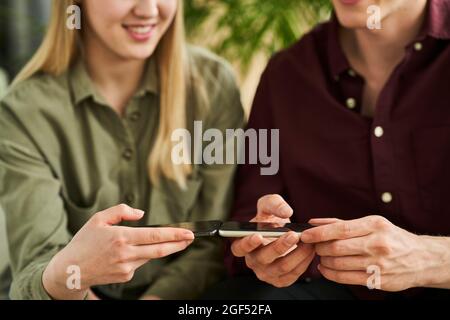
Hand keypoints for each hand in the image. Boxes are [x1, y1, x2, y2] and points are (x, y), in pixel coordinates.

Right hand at [43, 204, 194, 298]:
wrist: (71, 270)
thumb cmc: (84, 242)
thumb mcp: (98, 219)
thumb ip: (121, 211)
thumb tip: (141, 213)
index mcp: (121, 237)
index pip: (154, 235)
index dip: (174, 234)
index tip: (188, 233)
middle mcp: (125, 254)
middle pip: (159, 250)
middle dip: (178, 244)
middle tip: (191, 238)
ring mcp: (126, 268)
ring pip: (150, 256)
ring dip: (162, 248)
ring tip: (170, 241)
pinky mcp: (125, 277)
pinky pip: (139, 263)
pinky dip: (141, 255)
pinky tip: (131, 252)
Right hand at [231, 195, 314, 287]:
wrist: (283, 233)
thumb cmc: (270, 220)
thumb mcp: (269, 205)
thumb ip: (274, 203)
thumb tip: (286, 212)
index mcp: (243, 244)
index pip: (239, 248)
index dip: (247, 243)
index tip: (259, 235)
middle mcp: (252, 261)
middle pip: (264, 258)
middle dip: (280, 246)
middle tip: (294, 235)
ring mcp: (265, 273)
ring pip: (282, 267)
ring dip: (298, 254)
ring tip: (308, 242)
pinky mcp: (280, 280)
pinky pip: (293, 274)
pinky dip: (304, 262)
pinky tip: (309, 250)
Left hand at [301, 215, 441, 290]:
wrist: (421, 258)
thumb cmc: (391, 237)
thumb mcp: (371, 223)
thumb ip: (340, 223)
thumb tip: (313, 222)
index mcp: (375, 225)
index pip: (340, 229)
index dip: (319, 233)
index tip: (305, 235)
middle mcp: (378, 243)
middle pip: (336, 247)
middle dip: (319, 248)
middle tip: (314, 247)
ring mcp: (379, 263)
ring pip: (338, 263)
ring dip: (323, 261)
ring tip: (321, 258)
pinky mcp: (378, 280)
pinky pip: (345, 278)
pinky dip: (330, 274)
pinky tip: (326, 269)